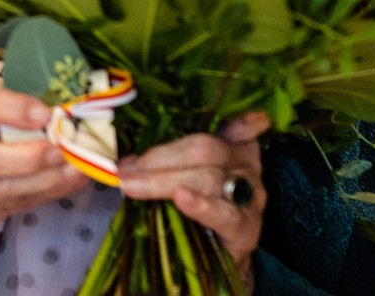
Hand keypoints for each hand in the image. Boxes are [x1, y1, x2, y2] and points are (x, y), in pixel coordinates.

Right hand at [0, 81, 87, 228]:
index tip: (44, 112)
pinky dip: (47, 192)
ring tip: (78, 166)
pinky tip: (73, 179)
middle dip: (25, 157)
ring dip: (45, 180)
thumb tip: (59, 104)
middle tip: (61, 148)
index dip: (10, 107)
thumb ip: (0, 102)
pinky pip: (13, 205)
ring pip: (0, 190)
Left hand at [117, 112, 270, 284]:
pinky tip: (181, 199)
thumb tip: (126, 160)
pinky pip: (223, 213)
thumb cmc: (200, 211)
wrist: (218, 260)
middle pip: (205, 149)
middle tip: (124, 169)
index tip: (178, 113)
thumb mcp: (189, 176)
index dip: (207, 117)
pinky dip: (200, 205)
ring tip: (131, 187)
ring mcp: (251, 197)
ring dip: (163, 181)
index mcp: (237, 144)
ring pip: (208, 178)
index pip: (233, 119)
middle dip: (159, 157)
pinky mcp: (246, 229)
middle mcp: (248, 165)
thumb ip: (170, 160)